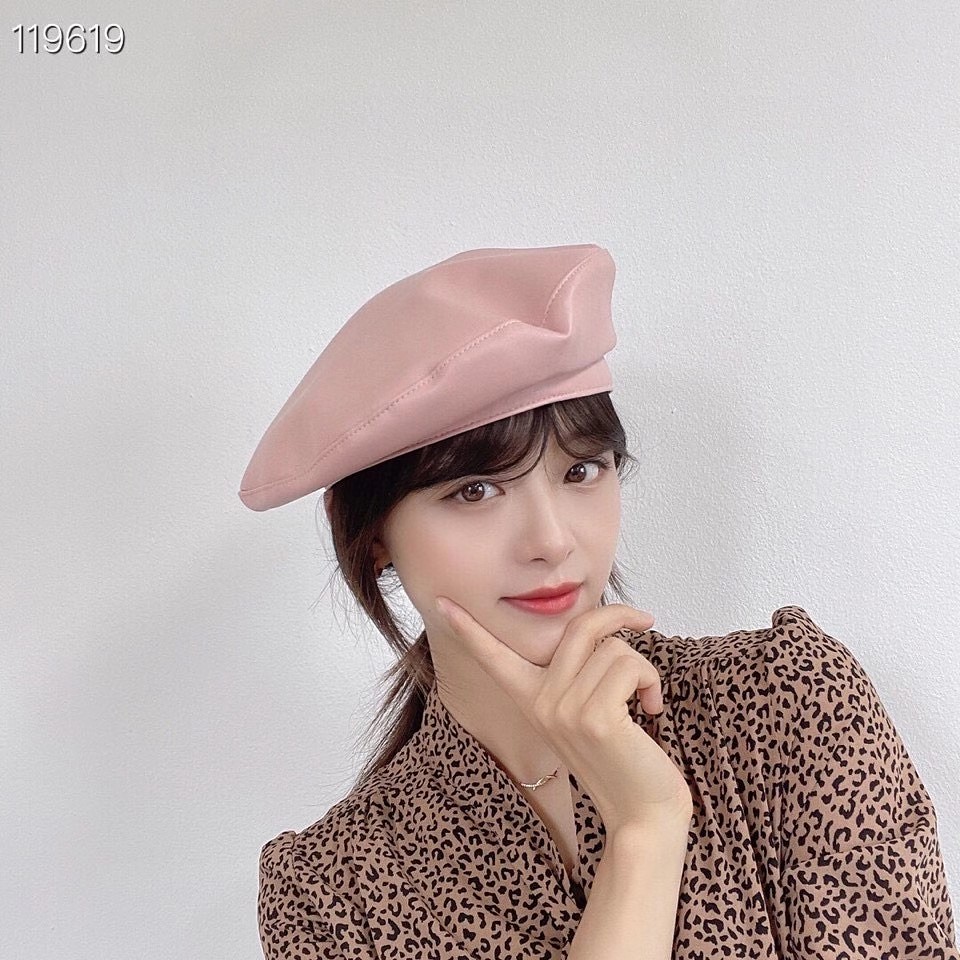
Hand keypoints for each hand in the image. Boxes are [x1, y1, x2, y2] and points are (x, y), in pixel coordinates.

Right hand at [434, 598, 693, 838]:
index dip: (466, 627)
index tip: (441, 602)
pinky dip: (651, 681)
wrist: (644, 816)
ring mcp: (564, 710)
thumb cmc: (624, 758)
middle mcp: (540, 702)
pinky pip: (631, 666)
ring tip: (644, 699)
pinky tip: (651, 708)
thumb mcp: (586, 711)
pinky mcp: (594, 718)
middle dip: (619, 615)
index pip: (492, 655)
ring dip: (643, 668)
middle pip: (579, 626)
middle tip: (644, 619)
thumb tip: (598, 626)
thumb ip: (578, 674)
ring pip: (614, 648)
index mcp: (531, 699)